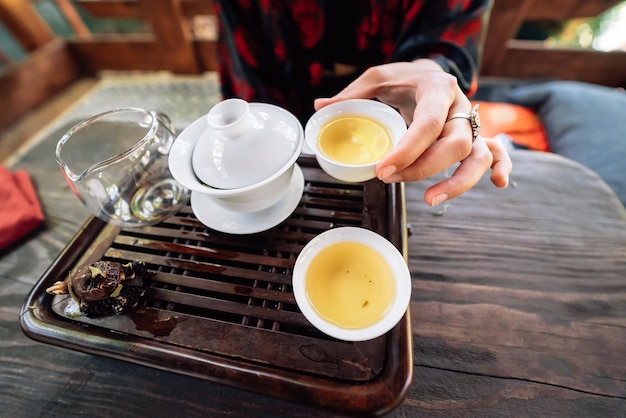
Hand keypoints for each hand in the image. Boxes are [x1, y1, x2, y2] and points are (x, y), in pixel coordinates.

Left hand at [314, 59, 511, 205]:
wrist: (427, 74)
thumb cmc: (402, 79)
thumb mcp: (375, 78)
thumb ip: (351, 95)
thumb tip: (321, 108)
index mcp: (436, 88)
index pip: (427, 123)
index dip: (408, 150)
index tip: (383, 169)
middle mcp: (459, 106)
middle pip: (454, 144)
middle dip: (422, 168)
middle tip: (389, 179)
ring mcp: (470, 123)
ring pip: (478, 154)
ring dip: (459, 181)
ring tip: (431, 201)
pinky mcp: (475, 136)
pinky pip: (497, 152)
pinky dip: (502, 167)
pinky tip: (499, 184)